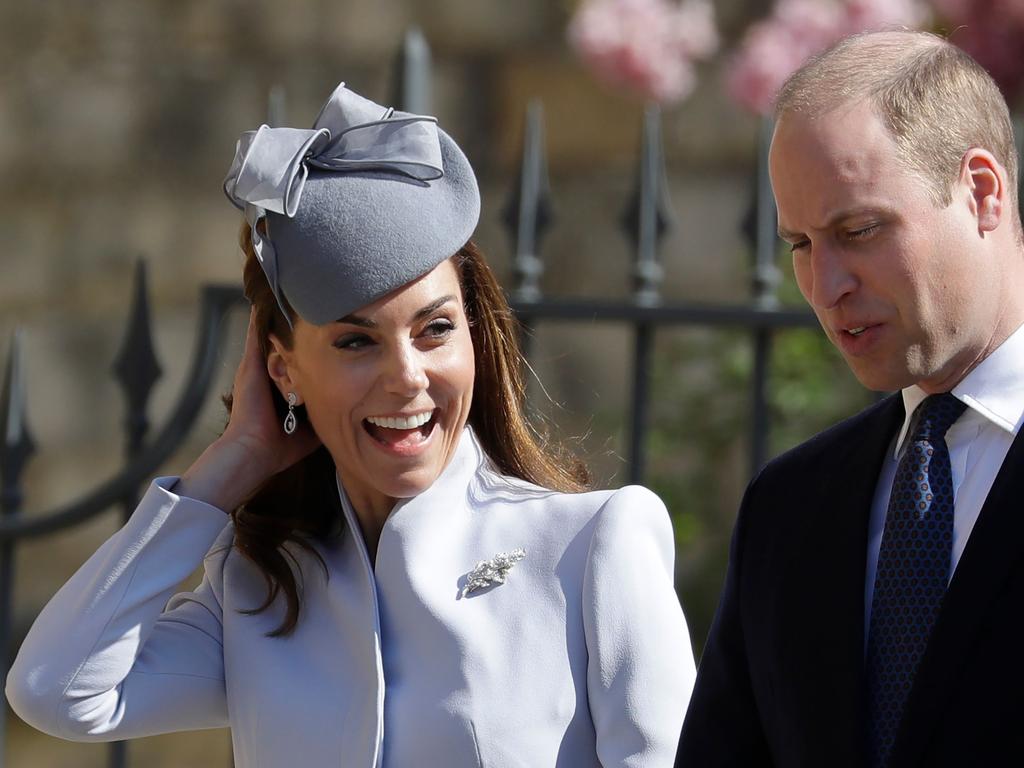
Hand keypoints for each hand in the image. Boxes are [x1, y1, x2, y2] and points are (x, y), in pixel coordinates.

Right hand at [177, 309, 320, 509]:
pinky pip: (256, 336)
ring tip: (285, 293)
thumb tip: (352, 414)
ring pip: (269, 336)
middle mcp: (265, 375)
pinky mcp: (250, 366)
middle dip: (292, 327)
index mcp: (278, 389)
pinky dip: (261, 318)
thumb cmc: (280, 446)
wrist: (254, 451)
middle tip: (303, 302)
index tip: (320, 331)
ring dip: (277, 318)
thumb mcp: (310, 428)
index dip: (304, 348)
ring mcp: (255, 368)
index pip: (293, 362)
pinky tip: (268, 300)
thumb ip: (326, 416)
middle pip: (281, 344)